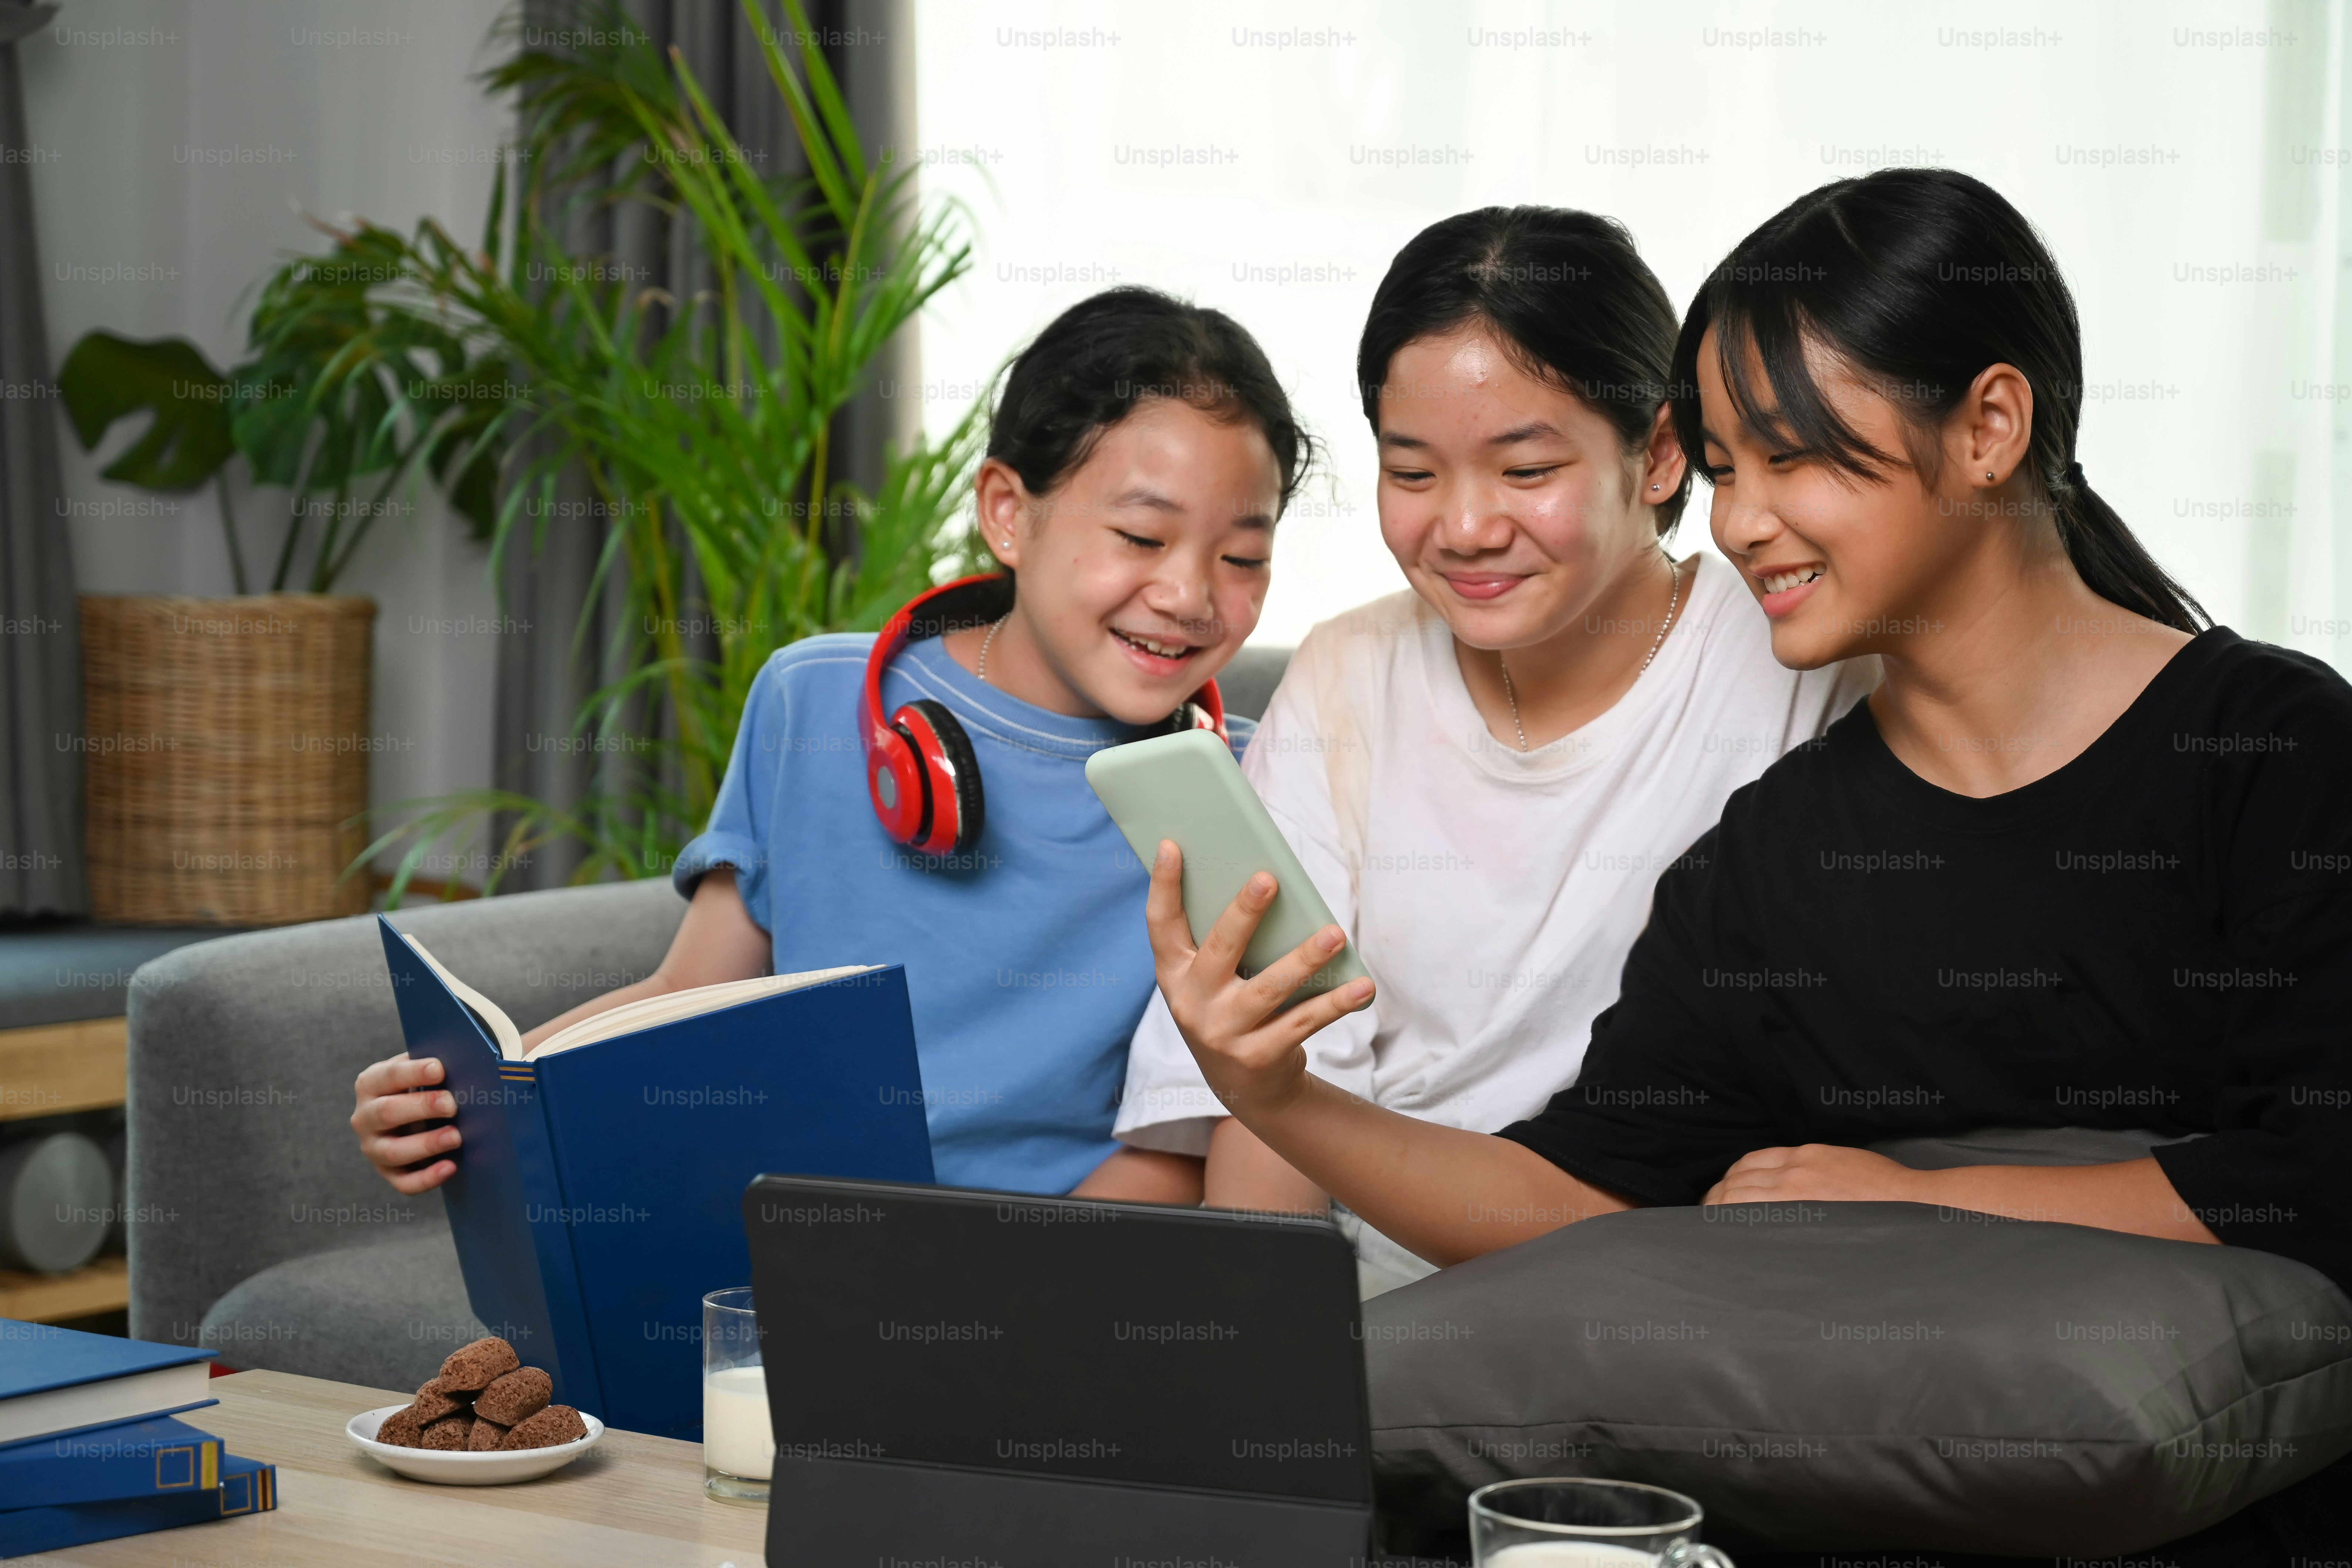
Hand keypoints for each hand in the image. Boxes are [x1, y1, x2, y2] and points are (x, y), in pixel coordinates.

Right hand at [350, 1053, 459, 1193]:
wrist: (414, 1115)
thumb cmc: (422, 1087)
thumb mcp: (421, 1073)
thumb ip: (433, 1067)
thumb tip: (462, 1061)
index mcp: (371, 1084)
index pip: (388, 1076)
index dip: (413, 1072)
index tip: (440, 1069)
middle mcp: (365, 1117)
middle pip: (387, 1112)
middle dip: (421, 1107)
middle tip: (452, 1105)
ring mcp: (373, 1148)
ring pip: (393, 1151)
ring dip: (426, 1144)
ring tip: (456, 1136)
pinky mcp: (388, 1173)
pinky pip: (404, 1182)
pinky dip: (427, 1177)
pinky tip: (450, 1168)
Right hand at [1144, 841, 1373, 1117]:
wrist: (1245, 1088)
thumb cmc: (1231, 1011)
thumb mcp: (1212, 980)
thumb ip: (1223, 940)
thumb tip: (1262, 883)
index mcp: (1174, 975)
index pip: (1161, 925)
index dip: (1162, 886)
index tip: (1170, 845)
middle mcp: (1191, 1004)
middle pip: (1219, 950)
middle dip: (1243, 913)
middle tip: (1268, 879)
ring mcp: (1223, 1033)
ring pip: (1269, 988)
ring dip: (1303, 960)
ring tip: (1335, 934)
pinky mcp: (1259, 1056)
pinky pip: (1303, 1022)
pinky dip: (1336, 1003)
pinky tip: (1362, 986)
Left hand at [1702, 1143, 1927, 1206]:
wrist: (1912, 1203)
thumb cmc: (1882, 1189)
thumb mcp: (1840, 1163)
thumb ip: (1809, 1170)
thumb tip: (1783, 1186)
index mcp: (1803, 1156)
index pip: (1749, 1163)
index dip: (1729, 1179)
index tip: (1720, 1194)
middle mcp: (1794, 1172)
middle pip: (1737, 1181)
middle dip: (1718, 1197)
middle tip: (1707, 1216)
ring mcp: (1797, 1195)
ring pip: (1740, 1199)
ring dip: (1720, 1212)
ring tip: (1712, 1228)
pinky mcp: (1804, 1219)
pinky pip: (1759, 1219)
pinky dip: (1738, 1226)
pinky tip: (1730, 1237)